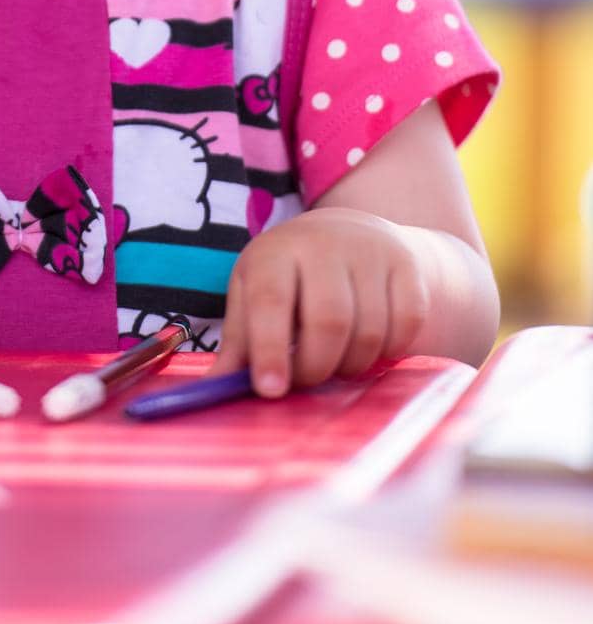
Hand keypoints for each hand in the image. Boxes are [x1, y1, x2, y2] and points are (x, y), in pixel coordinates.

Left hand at [214, 207, 429, 396]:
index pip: (271, 301)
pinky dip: (389, 350)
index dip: (269, 349)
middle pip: (329, 321)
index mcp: (276, 252)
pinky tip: (370, 346)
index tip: (270, 390)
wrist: (351, 234)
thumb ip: (239, 340)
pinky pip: (406, 325)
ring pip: (369, 330)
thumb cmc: (290, 275)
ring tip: (335, 362)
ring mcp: (371, 251)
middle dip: (316, 367)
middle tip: (306, 379)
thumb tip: (215, 387)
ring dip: (351, 365)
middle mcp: (324, 244)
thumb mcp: (254, 293)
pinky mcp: (407, 266)